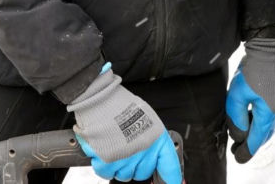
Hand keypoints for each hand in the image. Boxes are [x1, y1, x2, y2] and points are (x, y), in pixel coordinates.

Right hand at [68, 66, 181, 183]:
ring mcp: (125, 160)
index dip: (172, 178)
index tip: (173, 182)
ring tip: (115, 144)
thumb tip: (156, 155)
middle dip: (136, 164)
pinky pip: (106, 173)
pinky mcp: (107, 163)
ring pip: (123, 174)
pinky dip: (103, 164)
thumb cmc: (121, 105)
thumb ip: (151, 138)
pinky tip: (103, 149)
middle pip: (142, 173)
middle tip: (129, 146)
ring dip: (119, 163)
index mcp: (156, 139)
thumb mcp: (145, 117)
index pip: (169, 166)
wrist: (101, 99)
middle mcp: (143, 153)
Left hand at [225, 37, 274, 161]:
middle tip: (237, 149)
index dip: (245, 151)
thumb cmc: (252, 71)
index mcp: (268, 115)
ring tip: (243, 135)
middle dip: (250, 143)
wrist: (268, 50)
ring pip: (268, 127)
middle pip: (263, 136)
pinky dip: (261, 122)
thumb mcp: (237, 94)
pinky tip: (252, 117)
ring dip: (256, 132)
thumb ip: (237, 117)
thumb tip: (239, 134)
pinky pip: (271, 117)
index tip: (237, 157)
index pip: (255, 140)